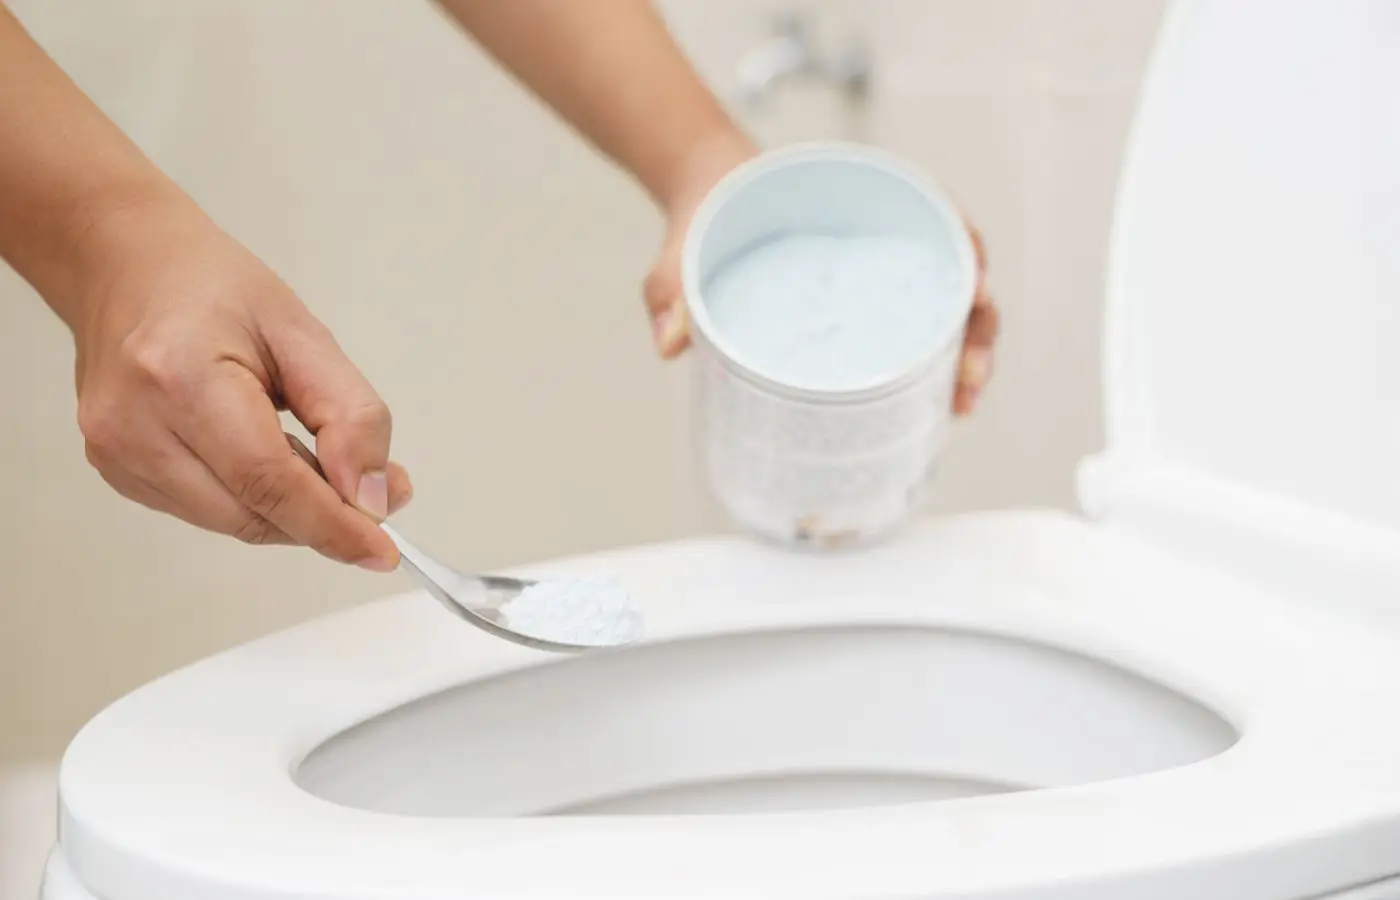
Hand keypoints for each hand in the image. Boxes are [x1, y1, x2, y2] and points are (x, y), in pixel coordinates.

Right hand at [69, 198, 410, 570]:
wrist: (127, 267)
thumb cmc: (214, 289)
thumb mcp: (305, 334)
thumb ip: (350, 416)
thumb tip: (373, 498)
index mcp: (180, 377)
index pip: (268, 481)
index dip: (331, 525)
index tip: (382, 550)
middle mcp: (134, 425)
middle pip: (251, 513)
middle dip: (322, 516)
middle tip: (371, 488)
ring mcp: (116, 455)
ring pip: (232, 523)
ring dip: (289, 508)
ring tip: (305, 448)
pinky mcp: (116, 472)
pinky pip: (207, 512)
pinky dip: (252, 499)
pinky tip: (260, 452)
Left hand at [641, 137, 999, 415]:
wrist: (704, 197)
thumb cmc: (705, 211)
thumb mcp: (685, 242)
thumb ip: (672, 283)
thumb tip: (669, 344)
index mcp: (858, 200)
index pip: (942, 219)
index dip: (971, 257)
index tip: (978, 295)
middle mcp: (882, 235)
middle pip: (959, 273)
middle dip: (978, 330)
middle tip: (968, 382)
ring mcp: (878, 273)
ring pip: (944, 309)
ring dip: (965, 355)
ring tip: (960, 405)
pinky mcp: (864, 303)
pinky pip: (911, 330)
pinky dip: (929, 364)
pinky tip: (933, 406)